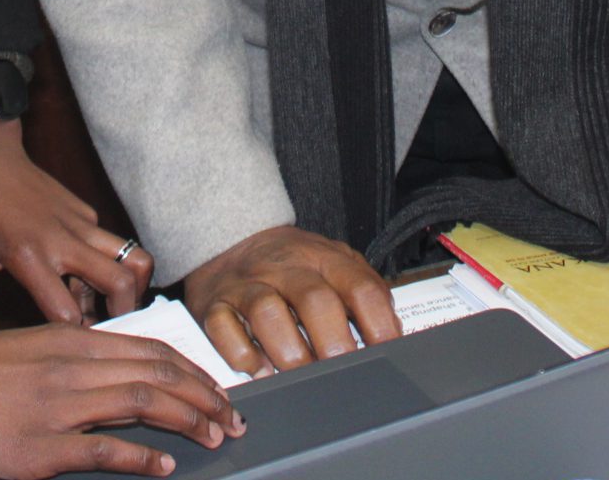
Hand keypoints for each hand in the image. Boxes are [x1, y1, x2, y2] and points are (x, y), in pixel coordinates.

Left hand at [0, 106, 152, 328]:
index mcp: (28, 255)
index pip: (67, 312)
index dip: (73, 338)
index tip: (69, 351)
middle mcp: (62, 239)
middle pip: (120, 283)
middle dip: (123, 316)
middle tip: (108, 332)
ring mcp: (80, 223)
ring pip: (133, 258)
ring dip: (130, 288)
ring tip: (108, 306)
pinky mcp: (86, 212)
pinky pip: (111, 245)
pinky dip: (107, 267)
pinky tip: (81, 278)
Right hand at [0, 326, 245, 478]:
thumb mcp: (30, 350)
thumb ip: (76, 361)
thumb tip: (122, 380)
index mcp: (69, 340)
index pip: (151, 350)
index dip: (193, 371)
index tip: (218, 390)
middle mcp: (70, 366)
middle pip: (157, 374)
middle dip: (204, 397)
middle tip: (233, 418)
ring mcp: (55, 407)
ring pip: (142, 403)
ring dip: (188, 421)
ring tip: (214, 436)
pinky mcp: (36, 448)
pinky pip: (102, 450)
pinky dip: (141, 458)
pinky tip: (162, 466)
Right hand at [181, 224, 399, 375]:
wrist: (231, 235)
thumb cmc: (291, 264)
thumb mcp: (333, 263)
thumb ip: (363, 291)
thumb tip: (393, 335)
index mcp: (323, 258)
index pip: (359, 288)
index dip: (379, 325)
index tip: (386, 355)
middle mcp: (285, 268)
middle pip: (315, 301)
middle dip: (334, 346)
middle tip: (341, 373)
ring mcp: (248, 284)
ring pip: (267, 312)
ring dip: (289, 351)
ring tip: (299, 374)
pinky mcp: (215, 303)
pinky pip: (223, 327)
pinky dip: (241, 353)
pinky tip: (258, 368)